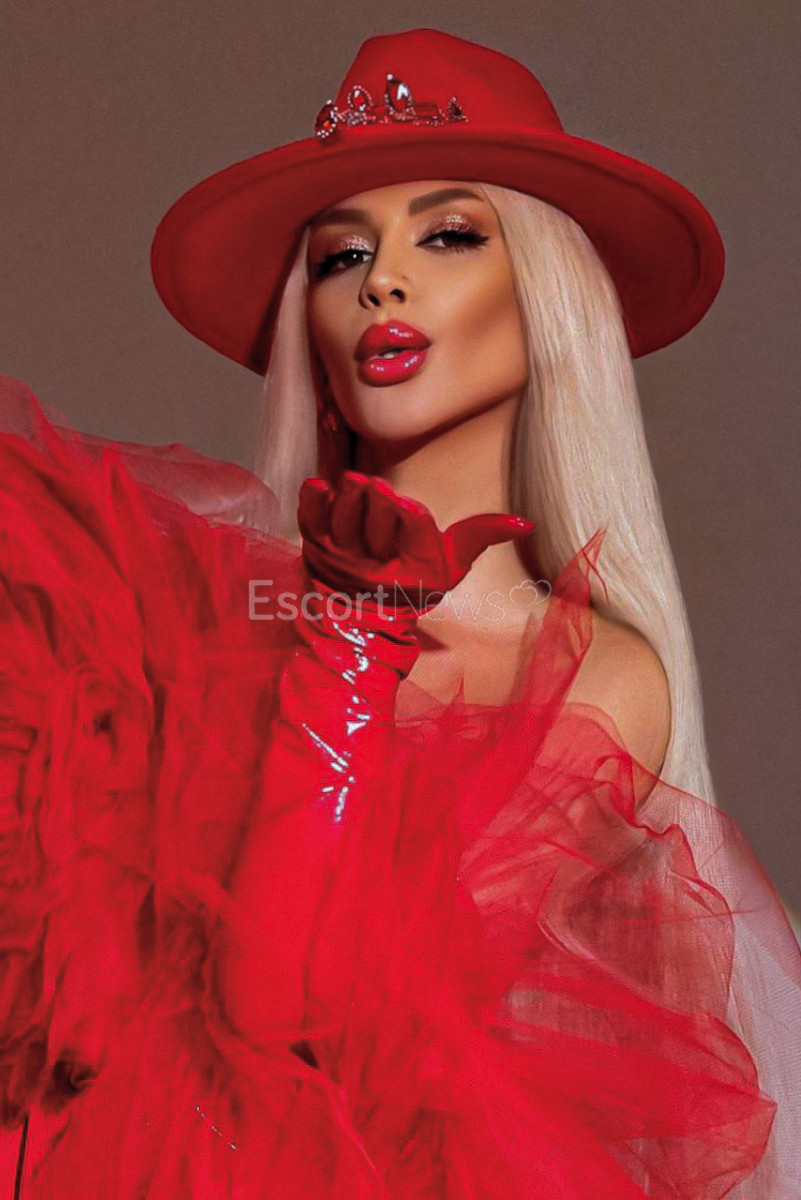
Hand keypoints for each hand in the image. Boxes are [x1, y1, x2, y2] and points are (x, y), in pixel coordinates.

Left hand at [298, 471, 533, 616]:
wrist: (361, 617)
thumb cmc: (411, 586)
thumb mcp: (451, 566)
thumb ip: (482, 536)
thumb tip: (526, 523)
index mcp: (414, 566)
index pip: (411, 531)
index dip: (407, 514)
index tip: (405, 503)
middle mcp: (375, 562)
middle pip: (375, 518)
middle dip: (377, 500)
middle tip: (377, 489)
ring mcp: (340, 554)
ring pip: (341, 516)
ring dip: (347, 496)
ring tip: (353, 485)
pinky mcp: (314, 546)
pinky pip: (308, 517)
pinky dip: (312, 500)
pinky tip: (318, 486)